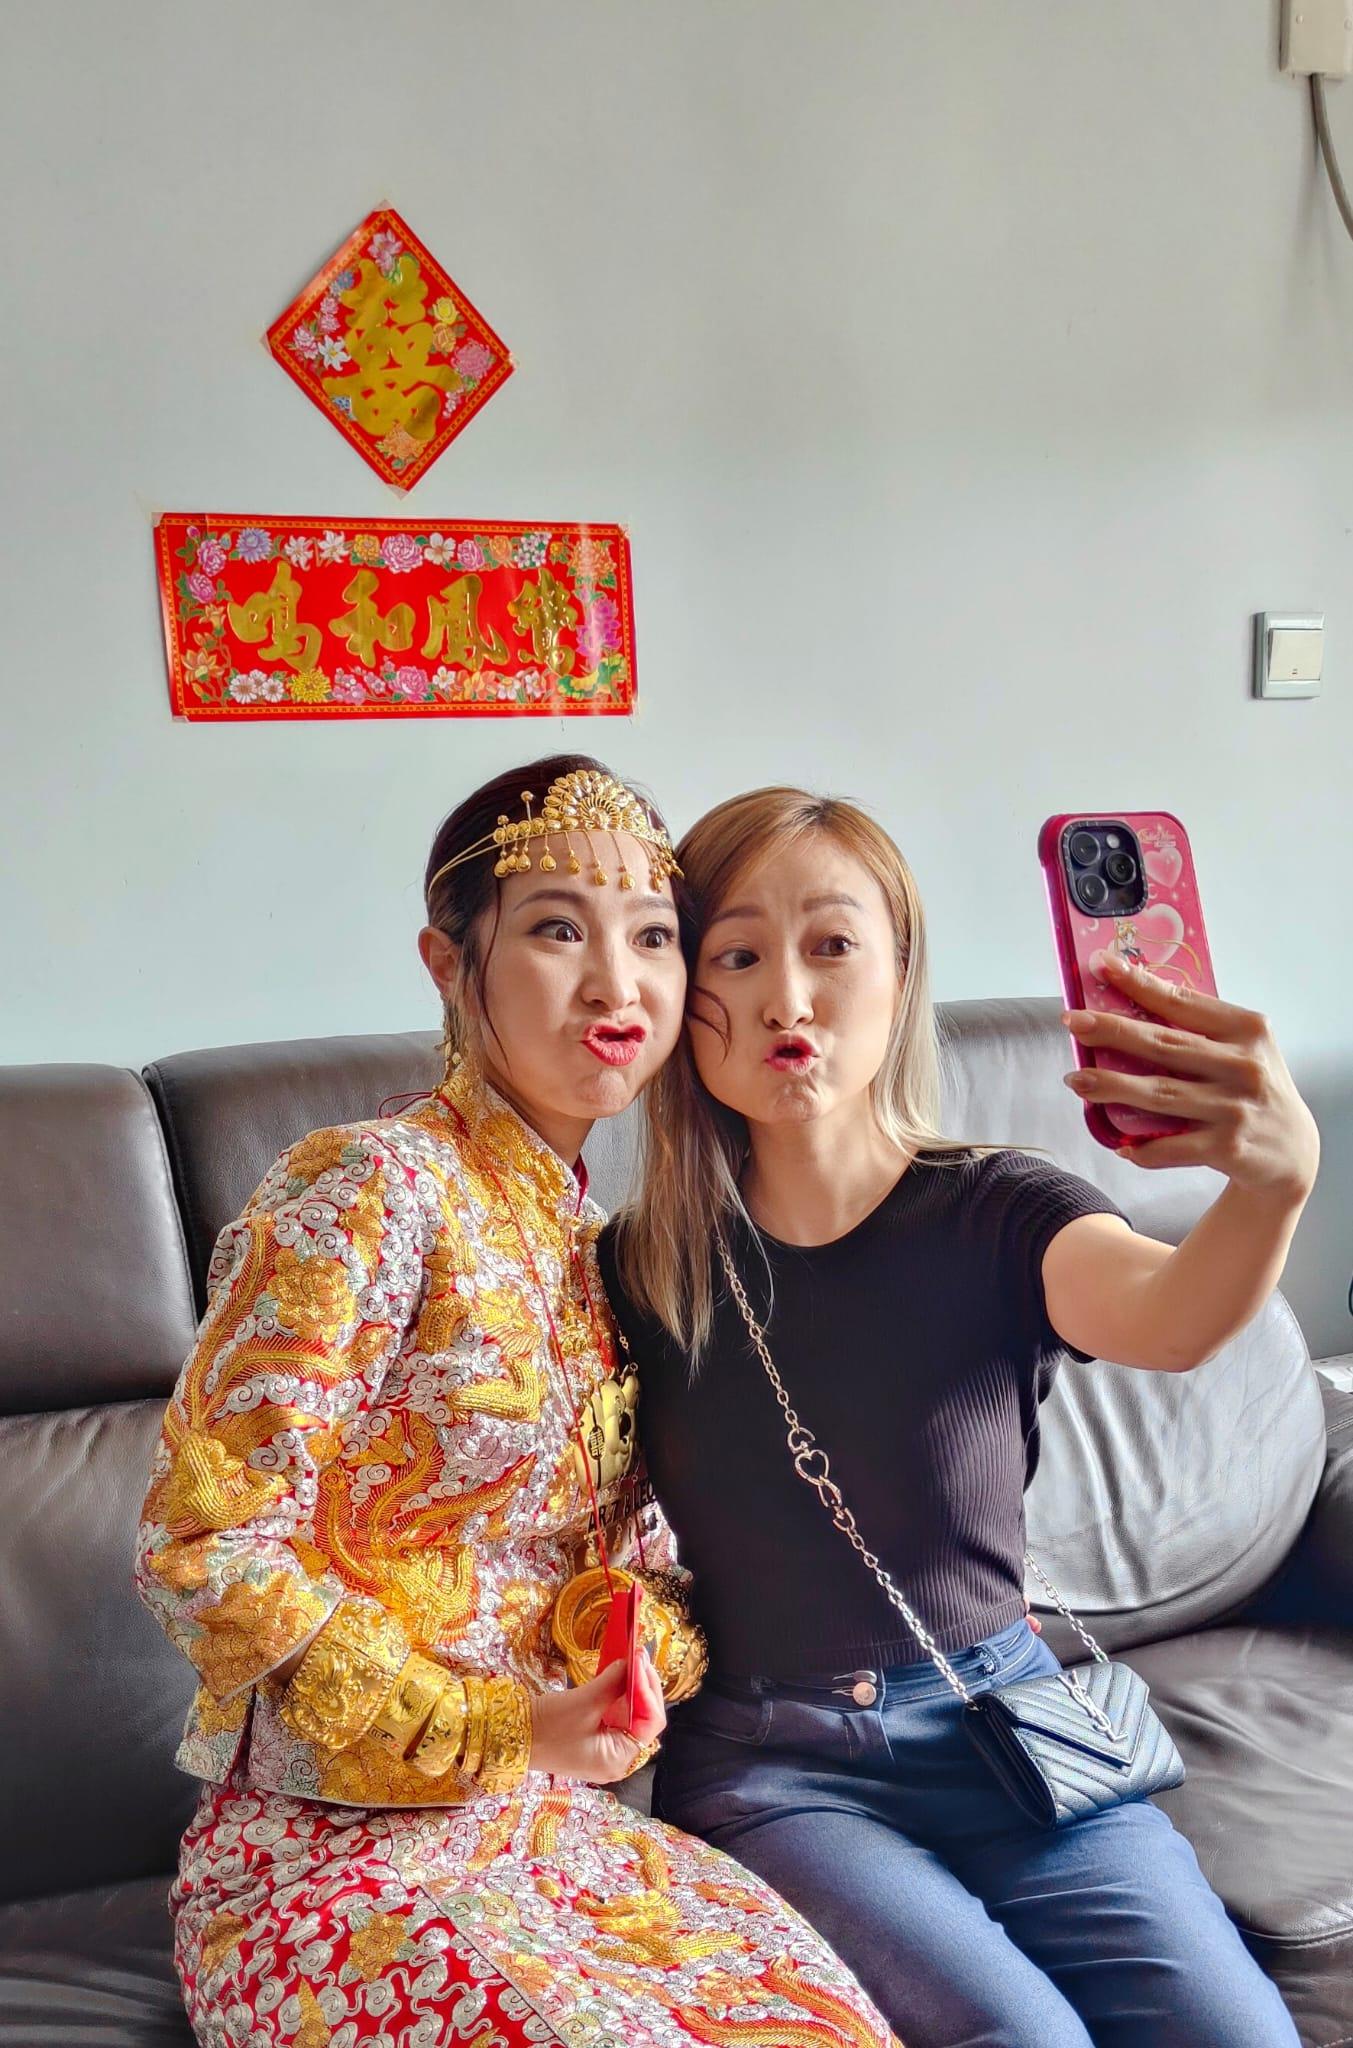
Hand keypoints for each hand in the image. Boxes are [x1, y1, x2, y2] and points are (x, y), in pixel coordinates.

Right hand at [529, 1652, 665, 1782]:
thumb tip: (631, 1663)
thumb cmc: (545, 1728)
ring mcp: (607, 1749)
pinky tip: (621, 1674)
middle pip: (644, 1719)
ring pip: (632, 1715)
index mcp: (618, 1759)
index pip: (650, 1723)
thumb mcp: (582, 1703)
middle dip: (644, 1686)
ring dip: (634, 1688)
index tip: (641, 1661)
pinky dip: (620, 1694)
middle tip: (639, 1655)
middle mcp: (618, 1758)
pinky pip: (617, 1715)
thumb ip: (612, 1683)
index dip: (648, 1690)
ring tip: (634, 1660)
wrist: (511, 1738)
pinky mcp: (596, 1739)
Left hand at [1063, 953, 1318, 1197]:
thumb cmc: (1253, 1089)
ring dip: (1113, 1087)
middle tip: (1074, 1021)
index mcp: (1247, 1030)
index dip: (1140, 983)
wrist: (1292, 1151)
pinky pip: (1172, 1147)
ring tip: (1076, 1080)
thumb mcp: (1244, 1048)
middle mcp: (1243, 1066)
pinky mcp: (1228, 1147)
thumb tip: (1130, 1007)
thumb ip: (1202, 1030)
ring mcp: (1235, 1108)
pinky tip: (1118, 1143)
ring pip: (1161, 1094)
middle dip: (1114, 1030)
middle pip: (1165, 1045)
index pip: (1184, 1002)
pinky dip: (1142, 1147)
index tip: (1103, 965)